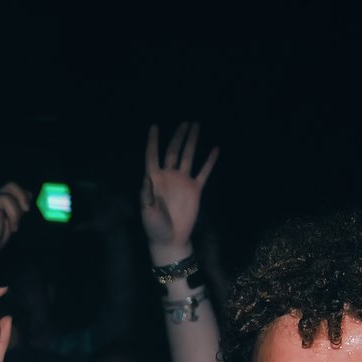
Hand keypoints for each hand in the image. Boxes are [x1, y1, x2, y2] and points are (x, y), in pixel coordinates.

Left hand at [139, 123, 217, 258]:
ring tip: (197, 126)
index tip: (155, 126)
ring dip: (192, 142)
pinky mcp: (195, 189)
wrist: (170, 240)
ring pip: (188, 156)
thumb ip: (147, 194)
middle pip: (173, 151)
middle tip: (186, 122)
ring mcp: (183, 181)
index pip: (152, 155)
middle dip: (179, 136)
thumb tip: (147, 177)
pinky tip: (215, 149)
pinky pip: (203, 172)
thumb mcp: (147, 211)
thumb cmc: (154, 227)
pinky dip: (209, 161)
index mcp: (154, 179)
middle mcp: (169, 176)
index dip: (153, 141)